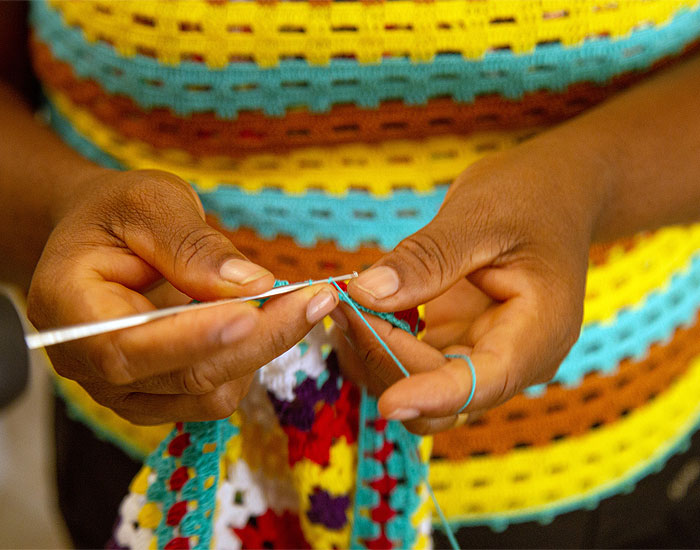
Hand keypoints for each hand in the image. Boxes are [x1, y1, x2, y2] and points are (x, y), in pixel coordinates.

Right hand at [27, 168, 337, 424]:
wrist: (101, 236)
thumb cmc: (117, 212)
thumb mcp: (149, 203)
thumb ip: (192, 245)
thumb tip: (252, 286)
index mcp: (68, 309)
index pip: (127, 346)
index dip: (192, 338)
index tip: (252, 314)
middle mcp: (87, 364)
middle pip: (182, 375)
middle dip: (257, 339)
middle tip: (315, 299)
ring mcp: (124, 389)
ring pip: (206, 394)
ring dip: (261, 350)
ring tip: (295, 302)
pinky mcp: (158, 396)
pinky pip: (213, 396)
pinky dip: (248, 360)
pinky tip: (265, 321)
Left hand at [336, 142, 607, 433]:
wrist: (551, 196)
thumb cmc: (529, 198)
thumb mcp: (479, 217)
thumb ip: (426, 259)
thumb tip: (365, 293)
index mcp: (539, 330)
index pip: (487, 382)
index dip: (435, 396)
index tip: (388, 404)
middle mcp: (514, 358)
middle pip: (446, 394)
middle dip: (389, 360)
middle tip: (342, 307)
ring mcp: (484, 354)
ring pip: (422, 386)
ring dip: (377, 355)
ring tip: (343, 305)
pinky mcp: (458, 343)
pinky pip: (414, 363)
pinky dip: (382, 343)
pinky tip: (357, 311)